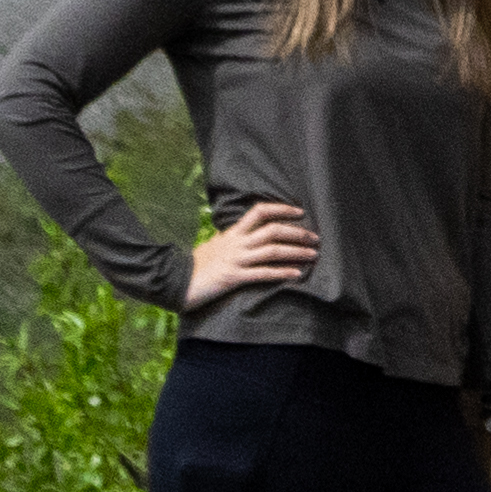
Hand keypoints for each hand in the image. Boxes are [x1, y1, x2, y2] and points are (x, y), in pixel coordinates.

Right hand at [182, 205, 319, 309]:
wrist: (175, 282)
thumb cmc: (195, 265)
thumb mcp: (213, 245)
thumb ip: (229, 237)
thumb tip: (236, 230)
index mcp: (233, 233)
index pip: (260, 212)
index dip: (281, 209)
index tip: (299, 212)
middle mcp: (237, 243)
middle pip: (273, 231)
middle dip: (297, 233)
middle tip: (315, 238)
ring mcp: (236, 260)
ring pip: (272, 251)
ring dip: (296, 252)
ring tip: (313, 255)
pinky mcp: (234, 277)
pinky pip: (263, 274)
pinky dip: (282, 273)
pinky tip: (296, 274)